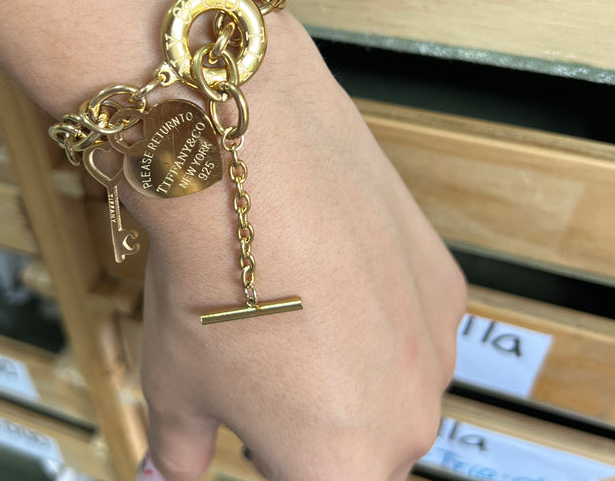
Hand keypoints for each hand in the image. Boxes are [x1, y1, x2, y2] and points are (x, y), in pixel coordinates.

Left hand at [133, 15, 466, 480]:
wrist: (250, 165)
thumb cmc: (213, 274)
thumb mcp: (177, 384)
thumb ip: (179, 450)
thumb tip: (170, 472)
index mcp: (344, 466)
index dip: (276, 463)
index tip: (255, 441)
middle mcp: (407, 418)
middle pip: (361, 445)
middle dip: (314, 422)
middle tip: (264, 368)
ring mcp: (435, 346)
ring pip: (391, 381)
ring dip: (352, 363)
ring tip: (295, 309)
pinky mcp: (444, 283)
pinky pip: (410, 320)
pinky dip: (376, 310)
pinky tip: (331, 272)